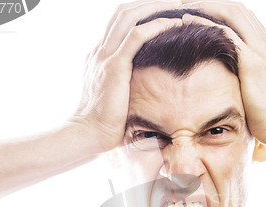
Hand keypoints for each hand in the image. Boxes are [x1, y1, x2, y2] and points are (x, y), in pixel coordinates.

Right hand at [71, 0, 182, 153]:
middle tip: (173, 1)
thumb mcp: (114, 95)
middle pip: (123, 12)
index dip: (140, 12)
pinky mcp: (114, 67)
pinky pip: (135, 37)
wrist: (89, 134)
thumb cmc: (105, 122)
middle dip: (149, 3)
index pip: (119, 23)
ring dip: (155, 7)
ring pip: (129, 17)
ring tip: (176, 5)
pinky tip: (172, 23)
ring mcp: (105, 56)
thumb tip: (141, 86)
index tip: (162, 11)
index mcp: (100, 56)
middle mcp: (101, 51)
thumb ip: (124, 83)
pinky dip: (155, 26)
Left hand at [180, 0, 265, 148]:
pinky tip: (189, 20)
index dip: (223, 10)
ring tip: (186, 6)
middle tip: (189, 3)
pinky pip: (226, 34)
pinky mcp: (253, 62)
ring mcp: (262, 51)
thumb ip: (251, 78)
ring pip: (232, 13)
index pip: (245, 19)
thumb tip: (234, 81)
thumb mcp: (262, 90)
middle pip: (238, 9)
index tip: (203, 12)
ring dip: (207, 6)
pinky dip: (205, 23)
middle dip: (212, 3)